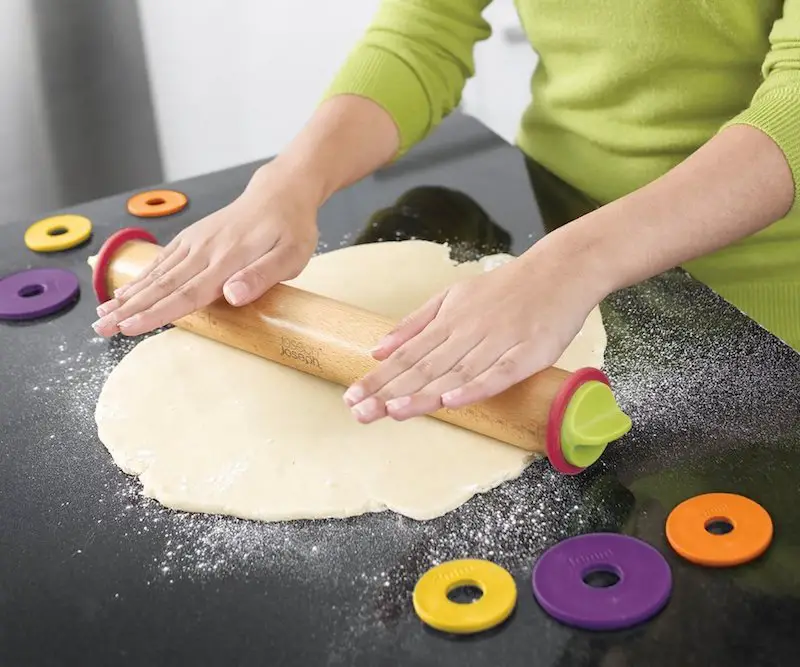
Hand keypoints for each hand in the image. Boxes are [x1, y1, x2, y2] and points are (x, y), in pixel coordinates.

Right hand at [92, 163, 318, 336]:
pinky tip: (124, 291)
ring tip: (101, 315)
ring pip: (157, 274)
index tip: (131, 328)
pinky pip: (162, 260)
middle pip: (163, 285)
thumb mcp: (291, 255)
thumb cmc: (291, 228)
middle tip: (100, 328)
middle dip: (130, 309)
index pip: (188, 293)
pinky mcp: (193, 238)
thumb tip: (232, 296)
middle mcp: (205, 250)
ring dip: (127, 295)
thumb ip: (262, 276)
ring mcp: (196, 242)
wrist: (280, 191)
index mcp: (228, 259)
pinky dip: (141, 277)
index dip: (158, 312)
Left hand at [342, 240, 607, 422]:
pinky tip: (452, 401)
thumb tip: (377, 348)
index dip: (379, 378)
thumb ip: (416, 323)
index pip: (407, 355)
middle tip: (359, 412)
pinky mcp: (529, 353)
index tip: (352, 397)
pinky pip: (499, 374)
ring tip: (392, 412)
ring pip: (455, 373)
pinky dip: (475, 387)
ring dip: (422, 393)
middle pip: (424, 366)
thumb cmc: (506, 287)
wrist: (561, 270)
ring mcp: (498, 342)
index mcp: (449, 320)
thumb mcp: (454, 296)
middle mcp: (468, 331)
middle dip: (389, 391)